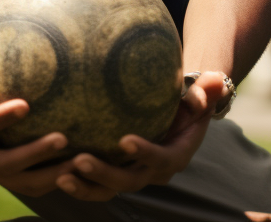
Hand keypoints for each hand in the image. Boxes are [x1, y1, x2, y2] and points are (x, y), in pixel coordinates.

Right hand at [0, 50, 73, 195]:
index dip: (0, 119)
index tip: (25, 105)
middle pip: (4, 164)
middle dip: (34, 154)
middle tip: (62, 138)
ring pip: (22, 182)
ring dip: (52, 174)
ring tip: (80, 159)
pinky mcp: (9, 174)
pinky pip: (33, 183)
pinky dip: (56, 178)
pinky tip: (79, 166)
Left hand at [54, 70, 224, 201]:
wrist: (180, 113)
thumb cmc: (189, 97)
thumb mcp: (200, 93)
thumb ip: (205, 90)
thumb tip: (215, 80)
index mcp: (176, 154)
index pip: (161, 159)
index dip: (145, 153)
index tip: (125, 141)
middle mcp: (154, 171)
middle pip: (129, 180)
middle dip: (104, 174)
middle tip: (79, 159)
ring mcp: (134, 174)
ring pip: (109, 189)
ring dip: (86, 185)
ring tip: (61, 174)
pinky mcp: (118, 172)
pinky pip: (98, 183)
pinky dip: (79, 181)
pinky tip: (56, 170)